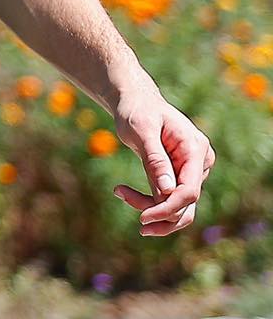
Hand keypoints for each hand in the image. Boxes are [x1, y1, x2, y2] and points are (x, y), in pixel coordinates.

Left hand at [112, 85, 215, 236]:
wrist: (135, 101)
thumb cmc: (137, 110)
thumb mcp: (142, 130)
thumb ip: (155, 159)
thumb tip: (167, 192)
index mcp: (196, 149)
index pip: (190, 191)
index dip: (168, 208)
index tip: (142, 217)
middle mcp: (199, 163)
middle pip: (185, 204)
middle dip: (156, 210)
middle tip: (120, 194)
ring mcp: (190, 171)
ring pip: (178, 207)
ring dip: (150, 208)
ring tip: (119, 192)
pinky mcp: (178, 177)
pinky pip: (168, 199)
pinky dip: (148, 201)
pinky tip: (122, 191)